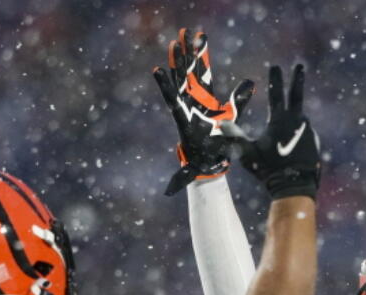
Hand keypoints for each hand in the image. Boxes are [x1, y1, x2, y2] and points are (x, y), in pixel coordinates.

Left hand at [154, 28, 254, 195]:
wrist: (208, 161)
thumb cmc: (203, 163)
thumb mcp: (192, 169)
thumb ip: (183, 177)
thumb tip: (172, 188)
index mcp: (186, 120)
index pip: (173, 99)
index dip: (165, 86)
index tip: (157, 71)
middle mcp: (189, 106)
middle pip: (183, 77)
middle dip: (182, 57)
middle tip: (179, 36)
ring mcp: (196, 101)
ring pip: (191, 73)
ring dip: (189, 54)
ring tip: (185, 34)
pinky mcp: (205, 100)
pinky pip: (203, 77)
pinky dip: (202, 62)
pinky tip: (201, 46)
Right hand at [221, 64, 319, 199]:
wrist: (295, 185)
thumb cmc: (269, 169)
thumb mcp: (247, 153)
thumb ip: (235, 136)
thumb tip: (220, 124)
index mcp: (280, 120)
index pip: (276, 93)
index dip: (275, 79)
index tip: (276, 66)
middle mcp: (297, 121)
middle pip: (296, 94)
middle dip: (297, 79)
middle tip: (300, 66)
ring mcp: (308, 130)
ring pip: (297, 121)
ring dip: (290, 125)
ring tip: (281, 145)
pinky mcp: (314, 141)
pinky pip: (302, 135)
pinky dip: (295, 138)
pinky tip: (290, 154)